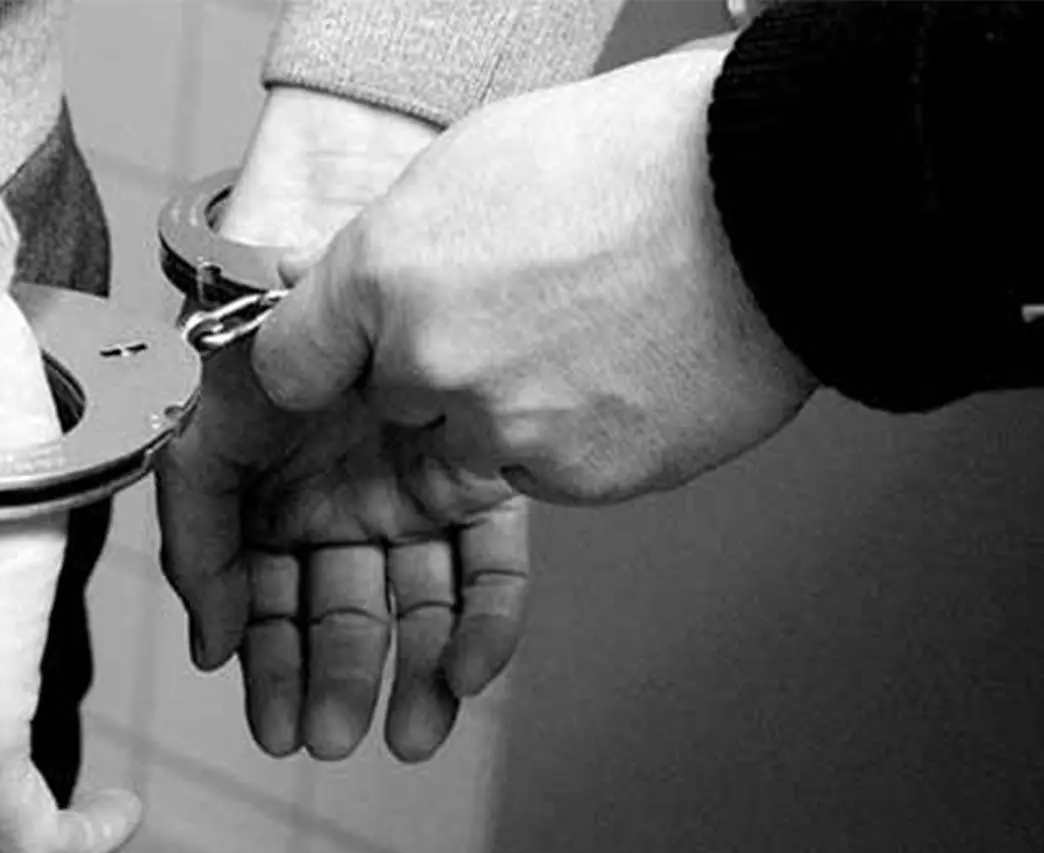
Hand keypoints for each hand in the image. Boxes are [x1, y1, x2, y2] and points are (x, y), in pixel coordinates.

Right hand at [158, 88, 527, 763]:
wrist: (342, 215)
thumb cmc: (263, 314)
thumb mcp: (204, 422)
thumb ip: (196, 525)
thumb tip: (209, 637)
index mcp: (264, 490)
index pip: (259, 593)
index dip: (262, 660)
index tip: (268, 720)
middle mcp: (332, 495)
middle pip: (333, 608)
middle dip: (331, 680)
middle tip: (331, 739)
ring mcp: (408, 486)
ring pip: (410, 600)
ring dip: (407, 671)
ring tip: (407, 736)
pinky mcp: (479, 476)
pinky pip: (486, 561)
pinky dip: (482, 618)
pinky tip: (472, 670)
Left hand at [252, 48, 815, 505]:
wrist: (777, 199)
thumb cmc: (640, 160)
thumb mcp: (473, 164)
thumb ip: (395, 246)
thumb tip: (362, 293)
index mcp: (387, 275)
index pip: (291, 361)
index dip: (324, 355)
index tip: (341, 357)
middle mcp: (433, 364)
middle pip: (391, 403)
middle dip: (432, 372)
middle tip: (514, 312)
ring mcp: (506, 430)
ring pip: (469, 445)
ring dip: (505, 408)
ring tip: (584, 332)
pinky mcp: (579, 477)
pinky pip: (544, 469)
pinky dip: (571, 434)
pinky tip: (619, 366)